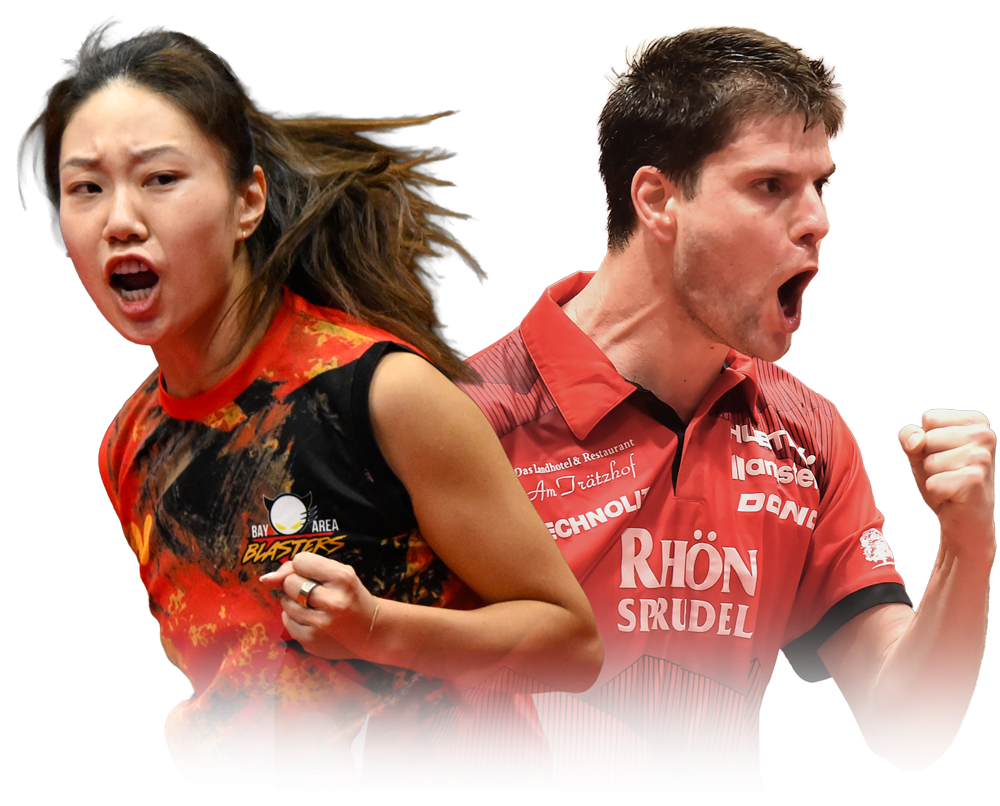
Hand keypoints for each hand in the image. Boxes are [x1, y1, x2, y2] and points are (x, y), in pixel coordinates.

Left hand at [260, 552, 378, 659]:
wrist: (371, 631)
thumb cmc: (351, 596)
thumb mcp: (338, 573)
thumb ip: (304, 568)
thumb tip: (265, 579)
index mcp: (342, 578)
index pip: (300, 560)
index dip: (303, 566)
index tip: (313, 574)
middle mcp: (332, 601)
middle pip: (289, 582)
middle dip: (297, 585)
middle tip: (314, 591)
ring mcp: (320, 625)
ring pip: (285, 603)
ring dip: (294, 602)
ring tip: (313, 606)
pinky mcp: (311, 641)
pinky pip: (286, 621)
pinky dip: (294, 618)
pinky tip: (311, 619)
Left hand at [898, 410, 996, 552]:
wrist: (964, 517)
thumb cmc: (946, 480)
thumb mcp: (920, 451)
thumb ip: (909, 436)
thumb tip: (915, 441)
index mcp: (975, 422)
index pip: (930, 418)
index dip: (926, 440)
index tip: (944, 454)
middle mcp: (985, 435)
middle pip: (927, 438)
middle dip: (928, 459)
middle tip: (947, 472)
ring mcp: (982, 458)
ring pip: (929, 461)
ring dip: (932, 476)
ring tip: (950, 482)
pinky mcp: (975, 480)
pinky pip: (933, 483)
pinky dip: (936, 492)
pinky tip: (953, 495)